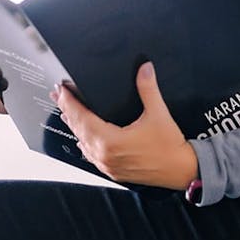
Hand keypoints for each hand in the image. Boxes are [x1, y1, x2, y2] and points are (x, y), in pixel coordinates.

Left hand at [53, 61, 197, 189]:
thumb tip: (144, 68)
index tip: (61, 90)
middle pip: (78, 130)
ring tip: (67, 112)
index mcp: (111, 141)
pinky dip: (85, 142)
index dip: (70, 103)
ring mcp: (107, 165)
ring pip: (83, 143)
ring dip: (75, 126)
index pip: (82, 118)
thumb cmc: (170, 146)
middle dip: (67, 111)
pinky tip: (83, 139)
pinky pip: (91, 155)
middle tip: (58, 96)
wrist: (181, 170)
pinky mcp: (113, 170)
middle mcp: (105, 155)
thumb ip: (148, 88)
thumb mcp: (159, 113)